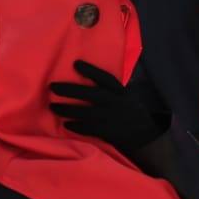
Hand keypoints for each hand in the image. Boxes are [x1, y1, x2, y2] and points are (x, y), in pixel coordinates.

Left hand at [49, 61, 163, 154]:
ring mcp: (111, 118)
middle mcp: (115, 102)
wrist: (145, 134)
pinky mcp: (108, 132)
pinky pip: (88, 129)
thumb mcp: (126, 96)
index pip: (105, 78)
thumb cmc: (131, 112)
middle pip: (91, 94)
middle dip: (70, 90)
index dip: (90, 70)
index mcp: (120, 92)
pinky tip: (66, 124)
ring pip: (85, 113)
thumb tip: (91, 77)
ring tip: (53, 107)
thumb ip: (112, 89)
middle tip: (53, 87)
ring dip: (67, 110)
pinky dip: (76, 126)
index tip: (75, 64)